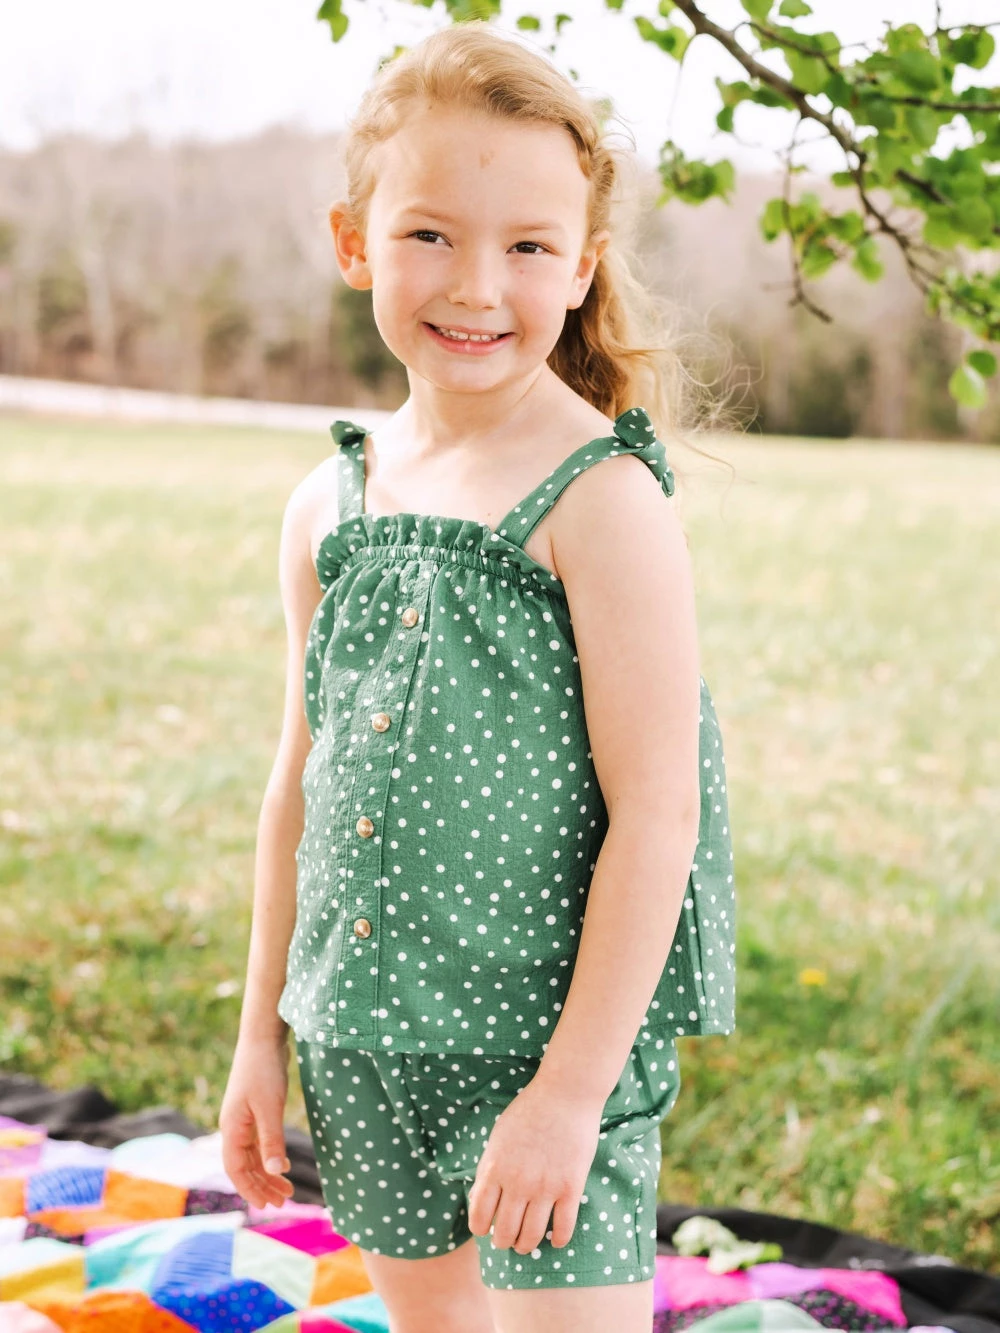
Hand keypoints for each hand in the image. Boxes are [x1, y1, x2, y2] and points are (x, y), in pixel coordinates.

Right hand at [219, 1033, 295, 1209]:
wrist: (263, 1037)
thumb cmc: (264, 1070)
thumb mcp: (270, 1107)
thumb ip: (271, 1140)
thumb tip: (274, 1171)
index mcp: (232, 1128)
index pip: (236, 1169)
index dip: (250, 1189)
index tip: (266, 1206)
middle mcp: (234, 1127)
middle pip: (245, 1166)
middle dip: (262, 1186)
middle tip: (282, 1203)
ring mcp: (244, 1119)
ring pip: (253, 1155)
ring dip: (268, 1173)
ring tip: (287, 1190)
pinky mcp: (255, 1110)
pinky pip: (259, 1142)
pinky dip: (270, 1155)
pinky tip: (282, 1163)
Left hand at [467, 1078, 603, 1253]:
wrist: (564, 1094)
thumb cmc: (528, 1112)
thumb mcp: (497, 1138)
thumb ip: (487, 1169)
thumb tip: (478, 1199)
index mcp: (494, 1169)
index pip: (479, 1218)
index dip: (482, 1229)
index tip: (487, 1229)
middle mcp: (517, 1183)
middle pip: (505, 1233)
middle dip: (504, 1241)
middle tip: (508, 1239)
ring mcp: (545, 1187)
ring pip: (531, 1237)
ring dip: (526, 1245)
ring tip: (527, 1243)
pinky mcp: (571, 1188)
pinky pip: (563, 1229)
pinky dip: (557, 1240)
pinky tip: (554, 1239)